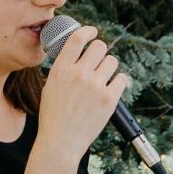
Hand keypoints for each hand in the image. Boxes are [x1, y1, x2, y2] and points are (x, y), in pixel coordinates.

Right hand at [39, 22, 126, 156]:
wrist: (60, 142)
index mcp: (61, 69)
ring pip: (112, 61)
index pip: (78, 38)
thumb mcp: (50, 86)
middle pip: (99, 46)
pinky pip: (122, 79)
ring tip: (103, 79)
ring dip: (109, 67)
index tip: (93, 32)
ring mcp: (95, 86)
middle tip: (98, 62)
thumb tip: (78, 53)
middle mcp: (78, 74)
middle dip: (100, 52)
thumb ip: (64, 68)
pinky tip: (112, 89)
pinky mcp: (109, 99)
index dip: (88, 31)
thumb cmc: (53, 116)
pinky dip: (118, 82)